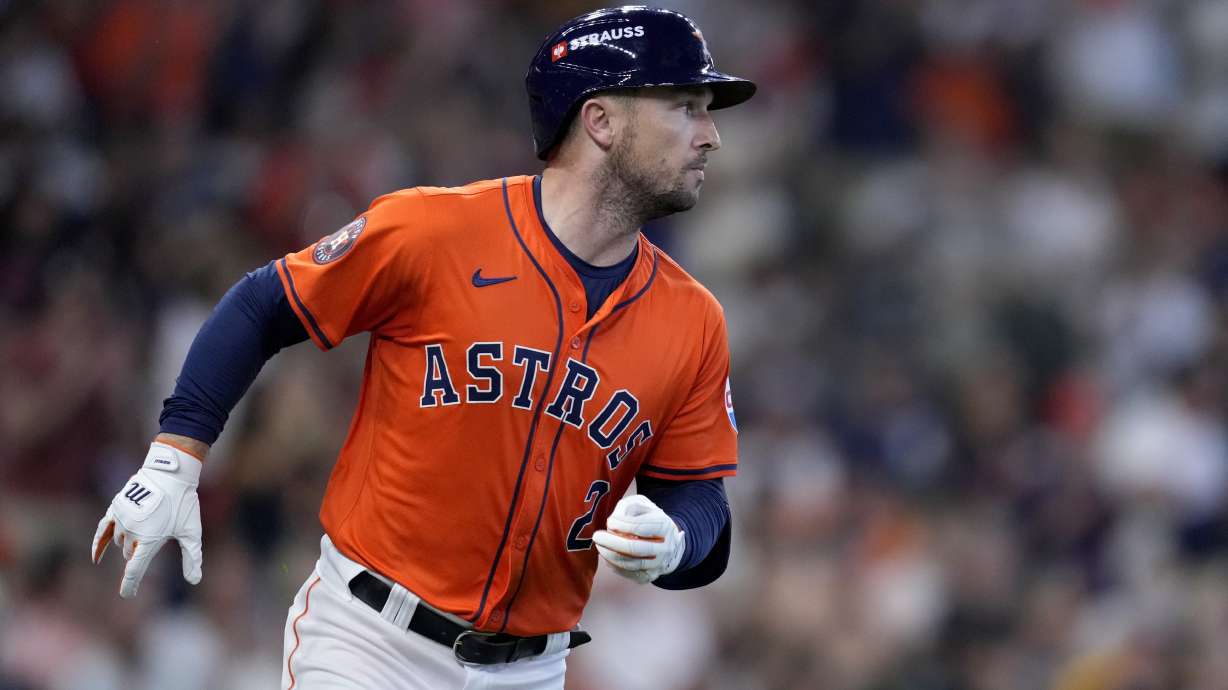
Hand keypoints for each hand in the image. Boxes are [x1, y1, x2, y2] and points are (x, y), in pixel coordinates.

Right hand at [91, 442, 203, 597]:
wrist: (170, 473)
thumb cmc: (183, 503)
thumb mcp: (192, 532)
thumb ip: (192, 557)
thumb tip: (194, 580)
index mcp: (149, 540)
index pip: (135, 570)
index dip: (130, 585)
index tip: (127, 595)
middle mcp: (132, 532)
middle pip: (130, 554)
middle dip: (140, 553)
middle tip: (157, 537)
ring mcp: (121, 519)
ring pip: (120, 542)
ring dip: (130, 543)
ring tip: (147, 528)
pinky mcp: (115, 508)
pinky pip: (102, 530)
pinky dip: (99, 544)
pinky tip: (96, 557)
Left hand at [592, 494, 684, 583]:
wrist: (668, 541)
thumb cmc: (648, 518)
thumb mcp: (641, 504)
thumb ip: (626, 507)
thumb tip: (613, 522)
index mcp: (665, 526)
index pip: (639, 527)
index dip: (620, 524)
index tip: (610, 521)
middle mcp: (665, 548)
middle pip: (634, 548)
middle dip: (611, 542)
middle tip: (596, 536)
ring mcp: (659, 564)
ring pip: (630, 564)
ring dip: (610, 555)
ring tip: (600, 546)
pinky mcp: (650, 576)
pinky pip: (629, 574)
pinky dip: (615, 566)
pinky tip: (608, 556)